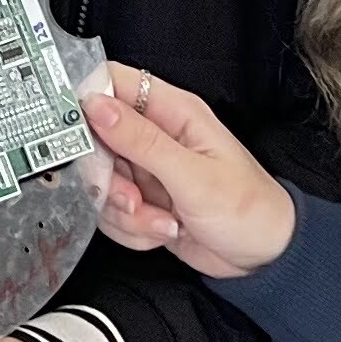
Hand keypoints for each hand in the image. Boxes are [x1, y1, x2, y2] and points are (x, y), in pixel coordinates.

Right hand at [83, 68, 295, 278]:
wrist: (266, 259)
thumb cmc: (247, 209)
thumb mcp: (192, 175)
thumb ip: (141, 140)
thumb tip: (95, 104)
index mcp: (172, 112)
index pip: (113, 82)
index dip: (87, 101)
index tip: (75, 133)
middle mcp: (155, 135)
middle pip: (96, 139)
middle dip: (107, 178)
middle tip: (133, 199)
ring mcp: (146, 169)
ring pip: (101, 181)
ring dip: (124, 211)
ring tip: (162, 221)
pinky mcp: (142, 201)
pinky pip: (111, 210)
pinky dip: (131, 228)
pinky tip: (163, 231)